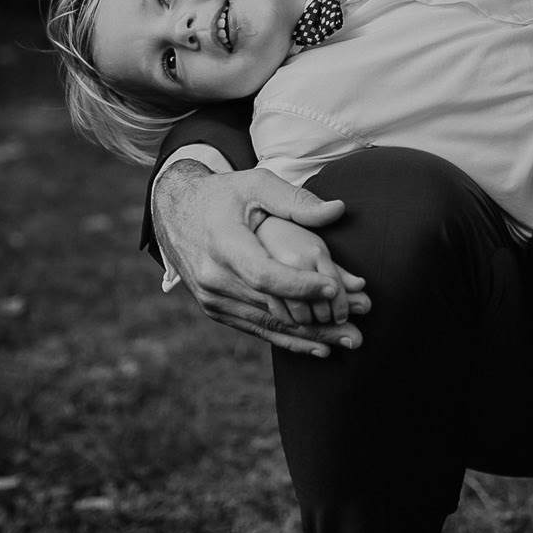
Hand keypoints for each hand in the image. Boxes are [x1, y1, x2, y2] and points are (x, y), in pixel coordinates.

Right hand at [151, 162, 363, 355]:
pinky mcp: (214, 308)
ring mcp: (212, 297)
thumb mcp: (256, 184)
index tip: (333, 288)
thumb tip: (338, 210)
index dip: (299, 285)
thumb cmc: (223, 194)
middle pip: (271, 306)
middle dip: (317, 320)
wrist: (175, 212)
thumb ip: (296, 200)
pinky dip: (287, 339)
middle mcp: (214, 277)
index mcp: (224, 244)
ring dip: (309, 337)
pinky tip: (318, 349)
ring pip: (266, 323)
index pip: (265, 274)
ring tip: (348, 342)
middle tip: (357, 331)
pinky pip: (255, 327)